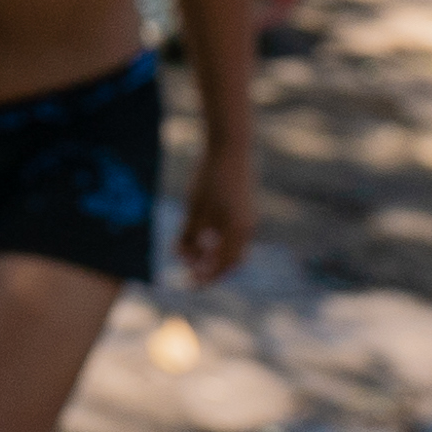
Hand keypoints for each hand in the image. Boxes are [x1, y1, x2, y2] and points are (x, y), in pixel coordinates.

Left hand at [172, 149, 255, 287]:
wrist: (230, 147)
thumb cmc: (210, 177)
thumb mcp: (195, 208)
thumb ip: (190, 235)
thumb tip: (183, 258)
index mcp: (237, 230)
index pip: (222, 264)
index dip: (206, 276)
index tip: (190, 284)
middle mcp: (247, 227)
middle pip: (230, 260)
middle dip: (211, 270)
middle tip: (191, 275)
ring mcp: (247, 218)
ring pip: (231, 247)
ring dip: (213, 255)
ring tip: (191, 255)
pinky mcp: (244, 209)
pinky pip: (232, 233)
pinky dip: (218, 241)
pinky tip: (201, 237)